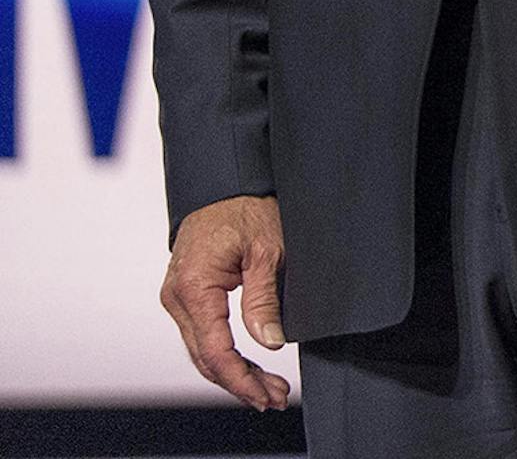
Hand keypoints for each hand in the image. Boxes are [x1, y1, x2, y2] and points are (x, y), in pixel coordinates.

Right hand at [160, 195, 289, 410]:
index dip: (241, 379)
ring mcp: (178, 298)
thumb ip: (264, 299)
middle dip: (241, 383)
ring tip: (268, 389)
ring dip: (234, 373)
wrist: (224, 182)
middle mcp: (177, 298)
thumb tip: (270, 342)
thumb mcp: (267, 250)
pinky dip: (225, 354)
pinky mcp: (186, 296)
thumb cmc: (246, 207)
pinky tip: (248, 366)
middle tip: (274, 398)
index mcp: (194, 288)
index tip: (266, 395)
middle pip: (206, 358)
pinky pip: (203, 335)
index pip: (215, 351)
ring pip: (203, 351)